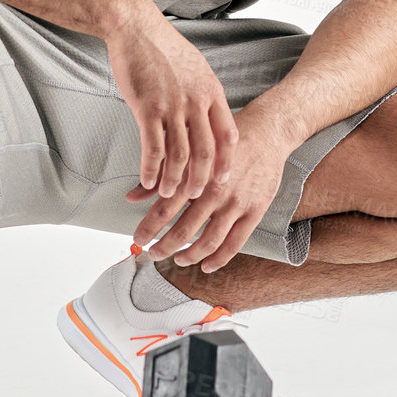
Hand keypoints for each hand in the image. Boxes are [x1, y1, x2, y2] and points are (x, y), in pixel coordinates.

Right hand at [105, 3, 239, 199]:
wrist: (137, 28)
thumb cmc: (164, 48)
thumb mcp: (196, 68)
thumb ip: (204, 94)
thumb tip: (207, 117)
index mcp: (211, 92)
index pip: (228, 135)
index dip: (227, 162)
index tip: (224, 180)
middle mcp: (196, 101)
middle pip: (206, 152)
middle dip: (202, 180)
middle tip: (196, 197)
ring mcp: (172, 105)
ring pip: (179, 155)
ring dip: (174, 180)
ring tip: (168, 194)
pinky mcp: (147, 107)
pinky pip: (153, 147)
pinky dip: (150, 169)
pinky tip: (146, 181)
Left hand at [126, 103, 294, 274]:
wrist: (266, 132)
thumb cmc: (223, 140)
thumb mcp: (192, 149)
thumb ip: (162, 175)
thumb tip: (130, 196)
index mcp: (196, 175)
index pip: (165, 208)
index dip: (149, 228)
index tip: (138, 239)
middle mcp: (215, 191)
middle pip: (184, 229)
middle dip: (164, 246)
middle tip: (152, 253)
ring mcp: (236, 203)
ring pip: (208, 241)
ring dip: (189, 255)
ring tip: (178, 259)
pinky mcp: (255, 211)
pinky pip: (235, 243)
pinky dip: (218, 259)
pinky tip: (206, 265)